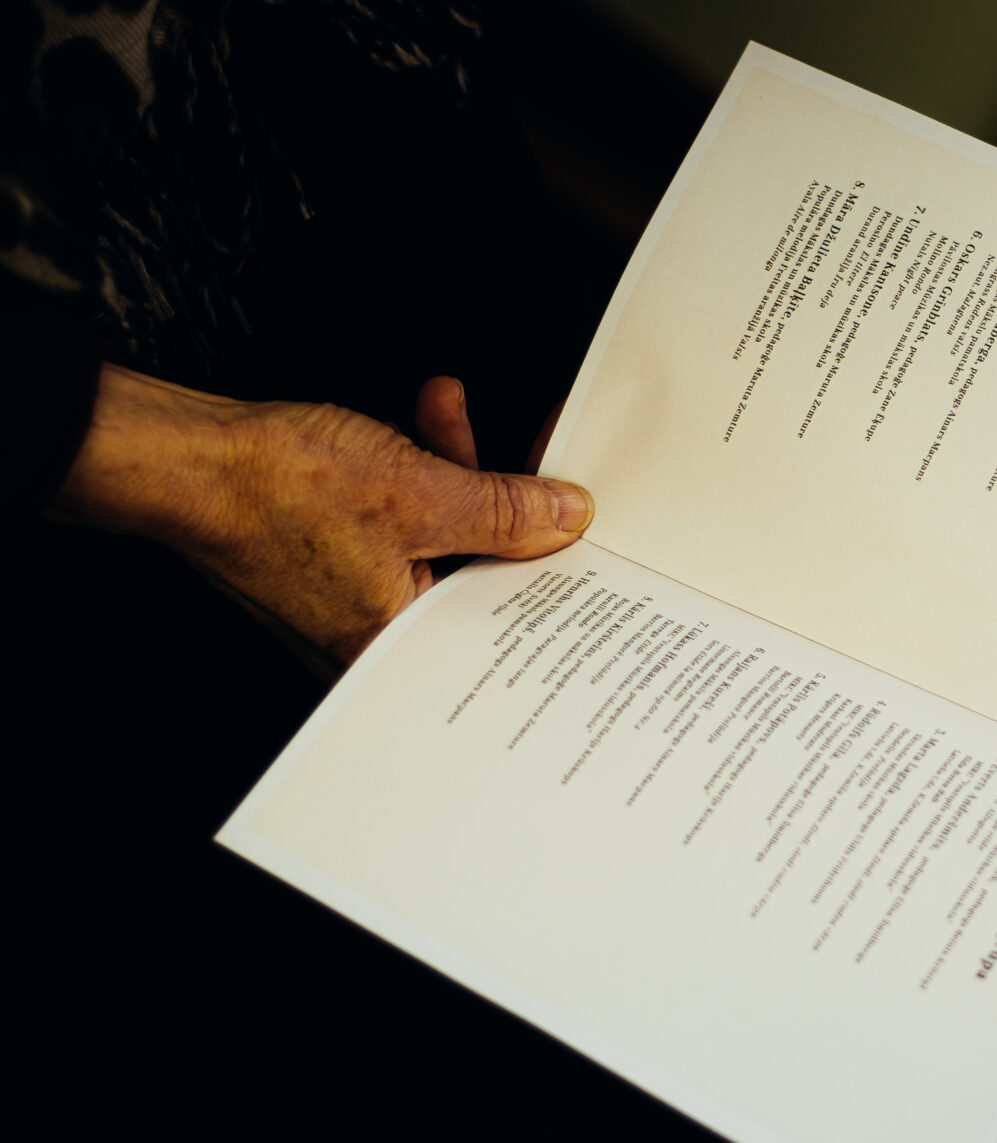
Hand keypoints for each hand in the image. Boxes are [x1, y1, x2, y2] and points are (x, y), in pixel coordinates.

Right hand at [52, 366, 593, 670]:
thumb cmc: (274, 491)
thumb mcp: (420, 490)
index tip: (588, 510)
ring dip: (456, 465)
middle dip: (504, 491)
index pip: (511, 612)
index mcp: (401, 649)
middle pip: (481, 570)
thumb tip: (566, 516)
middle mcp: (377, 641)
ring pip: (442, 537)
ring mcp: (354, 603)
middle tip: (537, 447)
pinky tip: (426, 419)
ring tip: (449, 412)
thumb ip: (505, 510)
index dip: (555, 551)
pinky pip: (402, 523)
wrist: (180, 458)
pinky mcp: (336, 564)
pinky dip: (416, 472)